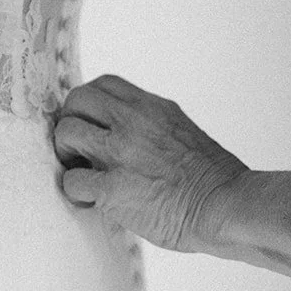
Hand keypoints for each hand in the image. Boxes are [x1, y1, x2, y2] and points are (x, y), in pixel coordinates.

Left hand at [54, 74, 248, 251]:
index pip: (104, 84)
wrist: (224, 206)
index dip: (89, 105)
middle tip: (78, 148)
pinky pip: (72, 181)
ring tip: (81, 171)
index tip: (91, 124)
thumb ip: (152, 127)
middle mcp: (134, 122)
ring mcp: (121, 153)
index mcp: (154, 108)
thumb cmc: (213, 180)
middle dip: (71, 122)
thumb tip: (127, 134)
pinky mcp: (112, 188)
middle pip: (77, 100)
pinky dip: (75, 191)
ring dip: (66, 153)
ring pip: (66, 132)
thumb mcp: (183, 132)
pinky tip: (91, 200)